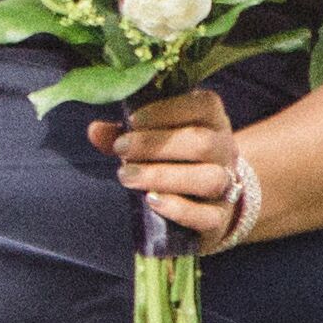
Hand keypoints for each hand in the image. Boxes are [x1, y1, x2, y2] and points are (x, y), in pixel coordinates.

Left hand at [102, 85, 253, 247]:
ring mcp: (227, 185)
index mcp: (212, 122)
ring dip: (162, 176)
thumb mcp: (153, 139)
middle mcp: (225, 151)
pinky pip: (207, 215)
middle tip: (120, 148)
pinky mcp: (219, 217)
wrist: (209, 200)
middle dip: (156, 144)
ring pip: (208, 178)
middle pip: (202, 142)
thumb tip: (95, 130)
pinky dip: (179, 209)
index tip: (133, 120)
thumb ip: (126, 134)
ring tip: (126, 175)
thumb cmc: (174, 159)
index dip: (168, 110)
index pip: (204, 105)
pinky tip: (151, 200)